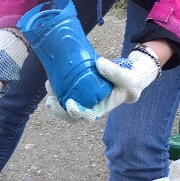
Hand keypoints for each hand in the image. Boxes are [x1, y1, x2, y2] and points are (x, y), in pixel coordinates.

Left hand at [45, 49, 160, 121]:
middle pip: (70, 115)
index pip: (86, 116)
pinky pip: (65, 93)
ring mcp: (83, 99)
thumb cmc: (129, 81)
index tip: (70, 104)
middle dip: (58, 110)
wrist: (129, 77)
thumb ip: (116, 73)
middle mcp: (90, 106)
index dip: (76, 113)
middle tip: (50, 101)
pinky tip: (52, 80)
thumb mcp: (127, 79)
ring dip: (54, 98)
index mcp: (101, 108)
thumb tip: (98, 64)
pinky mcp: (80, 89)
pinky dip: (57, 89)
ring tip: (49, 85)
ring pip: (64, 105)